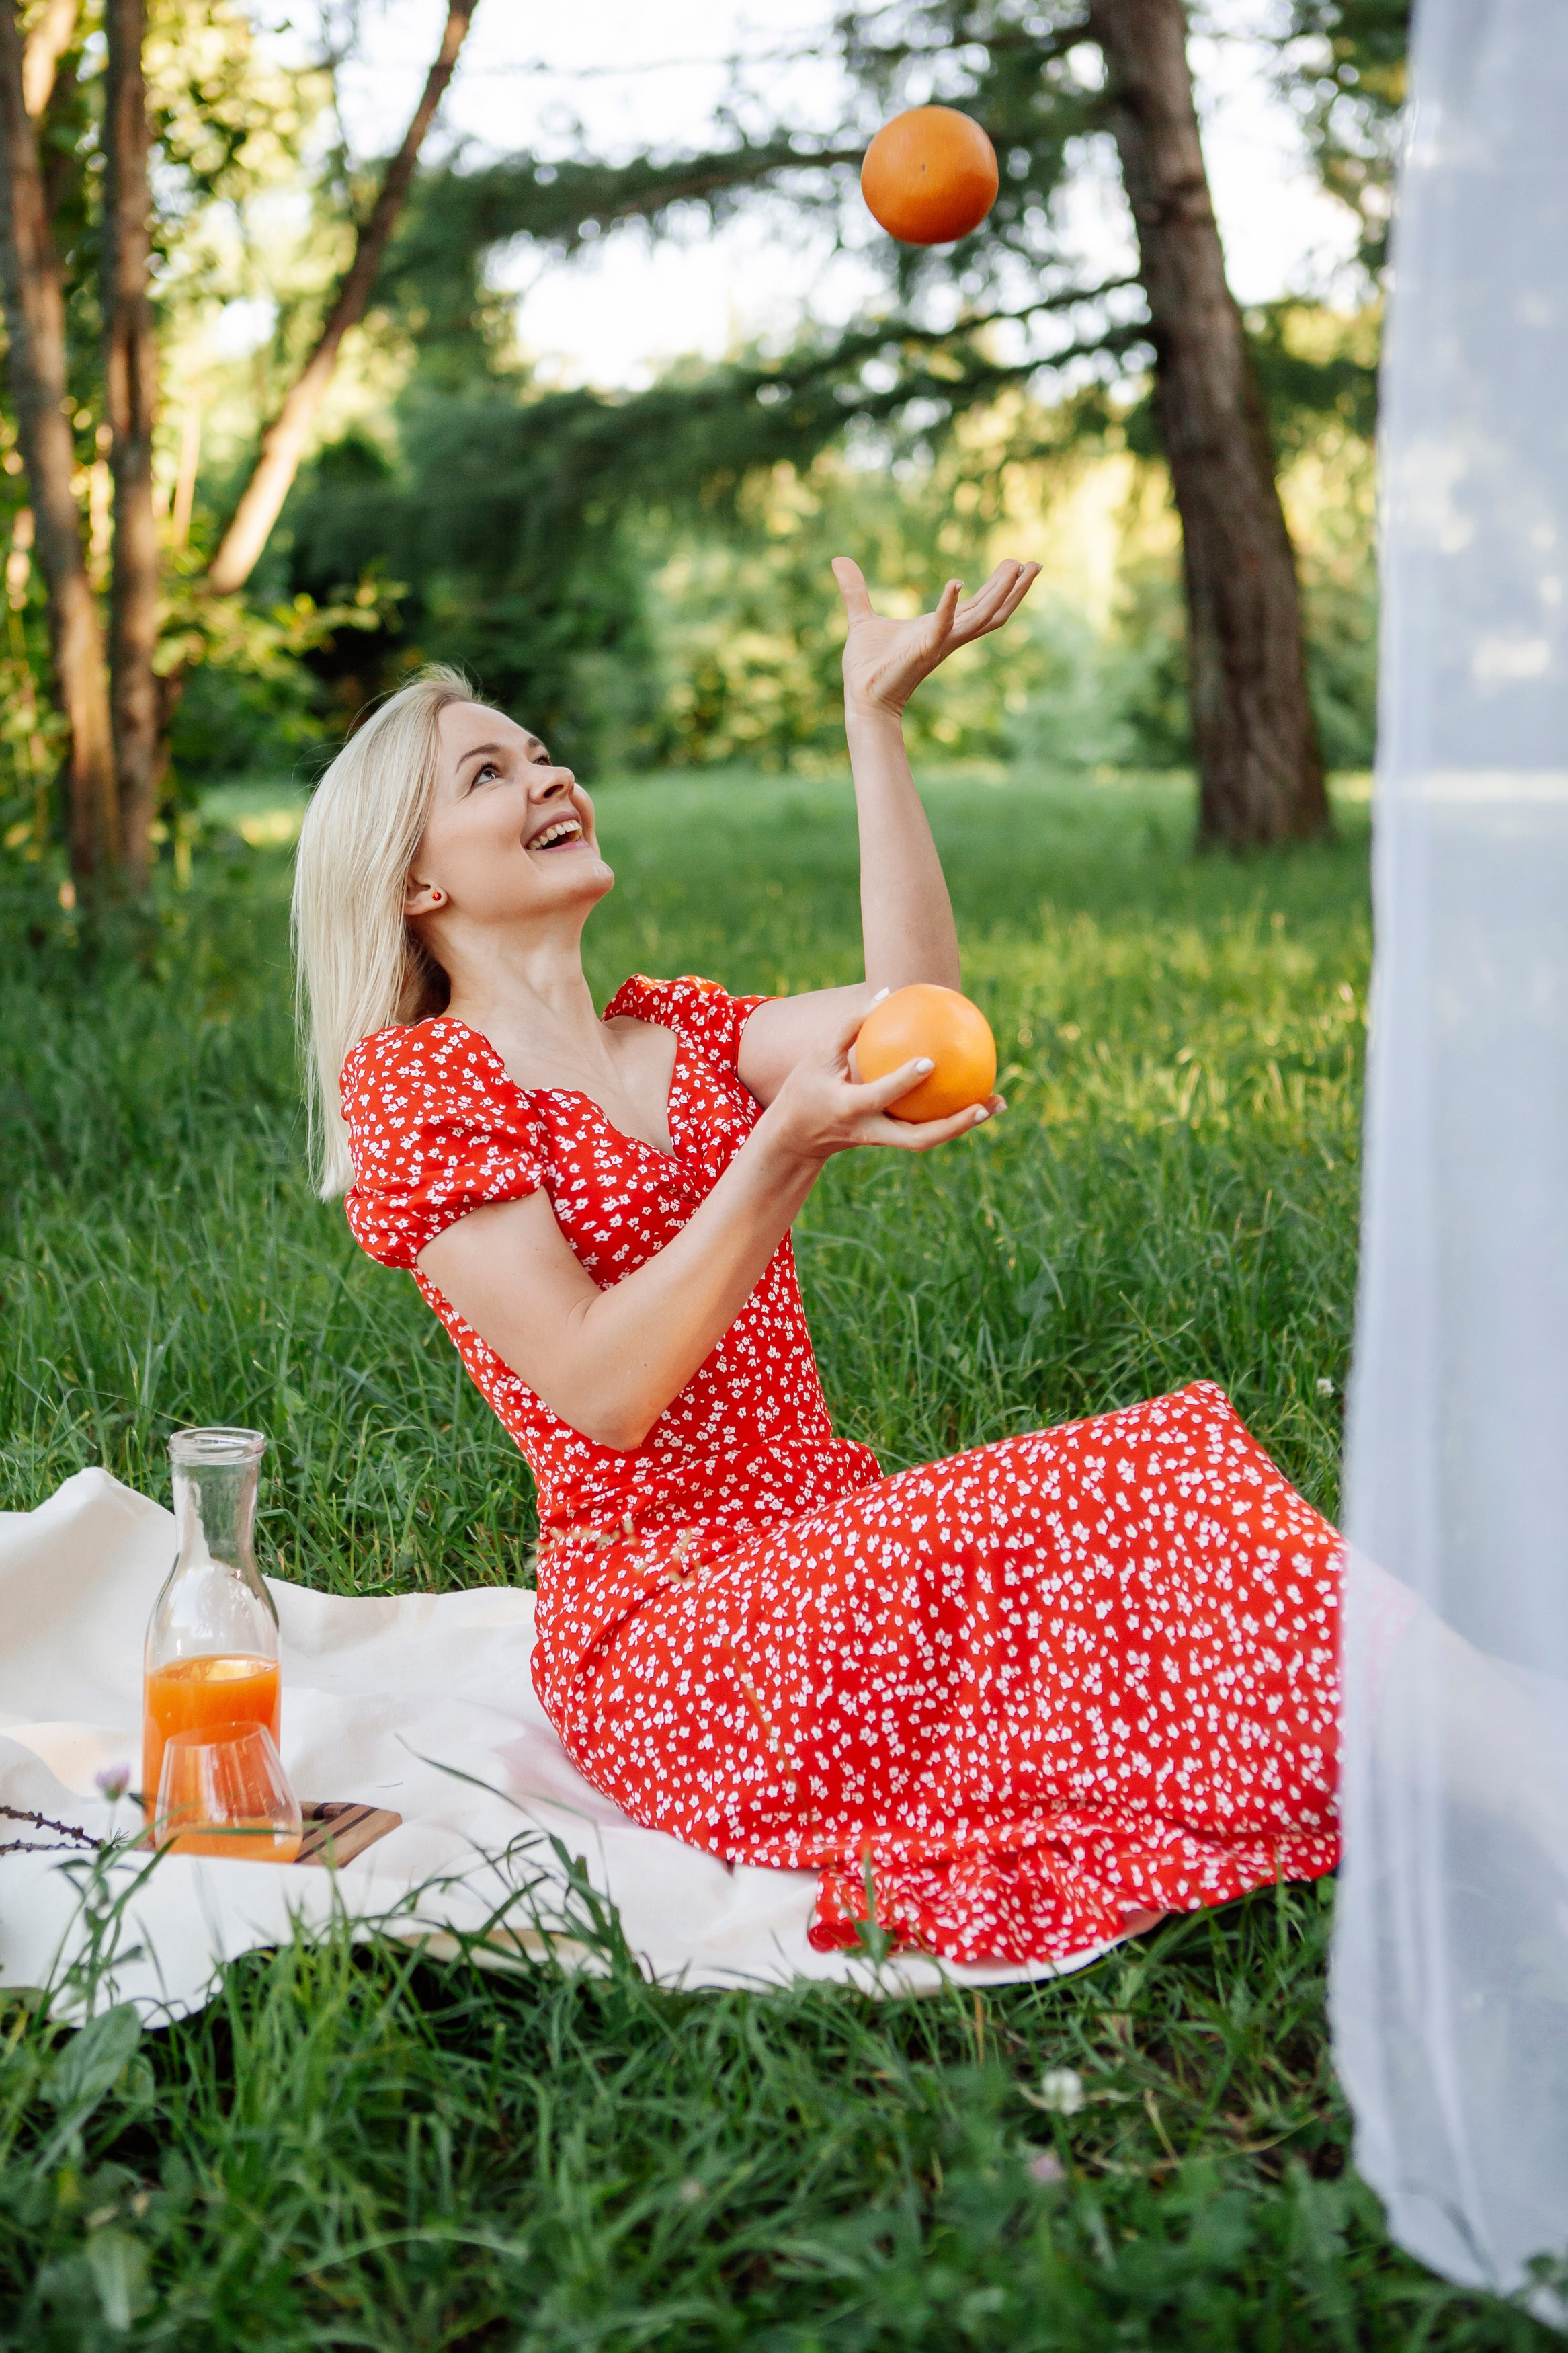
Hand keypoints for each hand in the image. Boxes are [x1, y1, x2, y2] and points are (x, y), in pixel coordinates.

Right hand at [756, 1001, 1005, 1168]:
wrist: (795, 1138)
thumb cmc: (807, 1087)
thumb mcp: (818, 1055)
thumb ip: (850, 1025)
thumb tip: (887, 993)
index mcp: (848, 1108)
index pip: (880, 1096)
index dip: (903, 1081)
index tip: (930, 1061)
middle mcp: (870, 1131)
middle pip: (918, 1139)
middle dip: (954, 1126)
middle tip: (985, 1104)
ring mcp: (882, 1141)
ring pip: (929, 1140)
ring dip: (964, 1126)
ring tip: (998, 1103)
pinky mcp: (890, 1140)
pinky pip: (925, 1130)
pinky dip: (952, 1118)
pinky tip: (975, 1098)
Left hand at [832, 555, 1039, 721]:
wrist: (860, 697)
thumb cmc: (867, 665)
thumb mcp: (862, 619)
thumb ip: (855, 590)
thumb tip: (838, 560)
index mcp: (940, 627)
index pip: (979, 604)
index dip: (999, 585)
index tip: (1015, 562)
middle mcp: (948, 636)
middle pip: (992, 610)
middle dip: (1014, 588)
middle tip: (1035, 563)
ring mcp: (939, 643)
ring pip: (981, 617)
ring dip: (1000, 592)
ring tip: (1016, 568)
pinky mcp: (923, 650)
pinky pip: (942, 625)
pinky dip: (948, 605)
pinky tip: (955, 582)